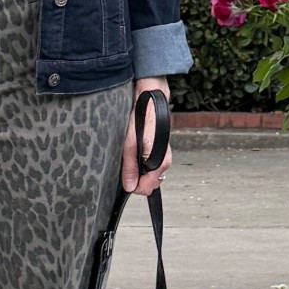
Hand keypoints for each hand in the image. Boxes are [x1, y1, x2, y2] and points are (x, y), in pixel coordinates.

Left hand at [120, 77, 170, 194]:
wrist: (152, 100)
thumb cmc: (142, 118)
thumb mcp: (130, 144)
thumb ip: (130, 167)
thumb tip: (129, 186)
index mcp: (160, 162)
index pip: (147, 188)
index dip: (133, 186)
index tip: (124, 180)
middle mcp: (165, 160)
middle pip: (150, 183)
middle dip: (137, 179)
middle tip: (126, 165)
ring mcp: (163, 155)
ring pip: (150, 174)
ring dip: (140, 171)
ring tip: (130, 155)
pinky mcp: (160, 149)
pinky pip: (152, 165)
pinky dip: (143, 163)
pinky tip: (136, 151)